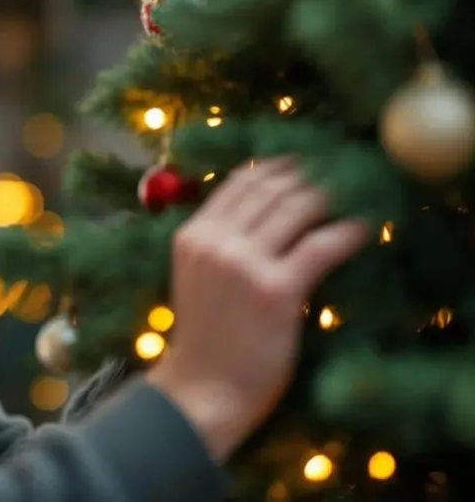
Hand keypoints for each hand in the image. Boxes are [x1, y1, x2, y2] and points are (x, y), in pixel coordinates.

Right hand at [145, 156, 369, 461]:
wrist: (204, 389)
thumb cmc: (206, 336)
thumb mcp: (197, 275)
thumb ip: (219, 240)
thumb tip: (267, 205)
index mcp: (192, 234)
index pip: (240, 181)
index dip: (277, 166)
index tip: (303, 164)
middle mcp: (215, 240)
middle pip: (271, 188)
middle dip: (308, 178)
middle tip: (337, 179)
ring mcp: (244, 263)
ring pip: (298, 207)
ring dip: (330, 199)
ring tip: (351, 199)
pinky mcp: (277, 289)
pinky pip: (321, 245)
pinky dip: (346, 232)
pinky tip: (361, 230)